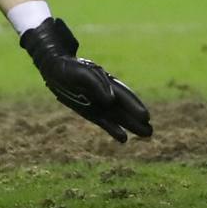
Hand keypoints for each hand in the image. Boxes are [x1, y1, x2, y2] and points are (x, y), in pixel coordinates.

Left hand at [22, 17, 152, 142]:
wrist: (55, 68)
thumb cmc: (70, 69)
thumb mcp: (82, 74)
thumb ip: (97, 85)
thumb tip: (111, 100)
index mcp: (107, 82)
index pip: (124, 95)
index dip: (135, 105)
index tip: (145, 116)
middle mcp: (106, 94)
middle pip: (126, 108)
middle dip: (137, 118)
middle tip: (151, 132)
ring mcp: (100, 103)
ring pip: (119, 116)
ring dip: (131, 125)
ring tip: (147, 134)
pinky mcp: (91, 111)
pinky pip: (105, 122)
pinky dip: (114, 129)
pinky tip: (124, 139)